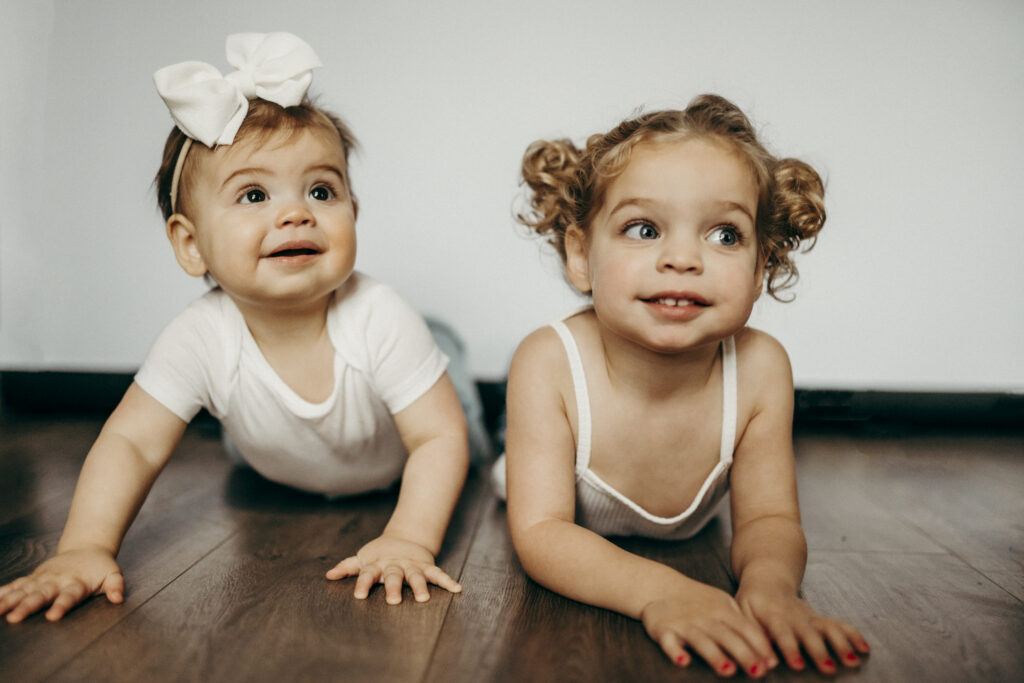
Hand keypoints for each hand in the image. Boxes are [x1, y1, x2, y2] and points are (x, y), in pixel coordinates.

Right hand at [0, 547, 123, 622]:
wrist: (86, 548)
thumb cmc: (99, 567)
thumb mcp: (112, 574)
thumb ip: (116, 586)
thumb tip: (118, 598)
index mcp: (76, 583)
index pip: (69, 596)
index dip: (61, 605)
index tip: (52, 616)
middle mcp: (56, 581)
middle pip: (41, 595)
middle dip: (27, 606)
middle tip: (15, 618)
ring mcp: (43, 579)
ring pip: (24, 590)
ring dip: (9, 600)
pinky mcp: (33, 578)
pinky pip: (15, 585)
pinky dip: (3, 592)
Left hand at [324, 534, 460, 604]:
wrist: (405, 538)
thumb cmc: (379, 555)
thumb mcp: (363, 559)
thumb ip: (348, 567)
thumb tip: (328, 575)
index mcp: (377, 565)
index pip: (368, 574)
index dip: (364, 584)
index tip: (359, 596)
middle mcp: (395, 565)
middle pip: (394, 576)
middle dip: (393, 587)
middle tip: (393, 601)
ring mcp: (412, 565)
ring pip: (416, 576)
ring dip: (420, 586)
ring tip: (424, 599)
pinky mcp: (426, 566)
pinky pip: (438, 573)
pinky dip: (447, 581)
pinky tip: (457, 589)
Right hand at [641, 582, 776, 677]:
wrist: (660, 586)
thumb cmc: (697, 601)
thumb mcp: (722, 603)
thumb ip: (741, 622)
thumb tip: (767, 647)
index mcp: (721, 610)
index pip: (744, 628)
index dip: (759, 645)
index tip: (772, 663)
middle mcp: (704, 617)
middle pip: (726, 636)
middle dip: (743, 653)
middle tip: (758, 672)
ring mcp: (684, 623)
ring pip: (700, 640)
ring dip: (714, 655)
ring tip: (728, 671)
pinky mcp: (663, 630)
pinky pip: (669, 642)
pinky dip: (674, 651)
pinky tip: (683, 661)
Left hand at [736, 587, 869, 673]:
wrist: (767, 581)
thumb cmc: (750, 603)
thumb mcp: (742, 615)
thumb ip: (751, 638)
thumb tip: (763, 663)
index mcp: (772, 614)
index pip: (782, 631)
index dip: (789, 647)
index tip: (797, 665)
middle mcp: (794, 615)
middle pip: (809, 632)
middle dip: (819, 651)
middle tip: (829, 669)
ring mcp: (810, 616)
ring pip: (828, 627)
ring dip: (841, 644)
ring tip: (853, 662)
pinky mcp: (819, 619)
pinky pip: (839, 625)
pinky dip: (853, 635)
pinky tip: (865, 649)